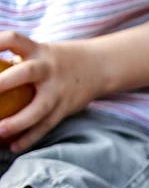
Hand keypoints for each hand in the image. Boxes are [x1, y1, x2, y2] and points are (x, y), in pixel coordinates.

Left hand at [0, 34, 103, 152]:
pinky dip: (30, 137)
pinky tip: (13, 147)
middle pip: (27, 73)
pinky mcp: (65, 108)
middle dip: (4, 82)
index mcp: (37, 50)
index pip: (14, 39)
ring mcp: (58, 90)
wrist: (99, 66)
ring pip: (39, 107)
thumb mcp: (39, 51)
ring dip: (18, 121)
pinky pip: (46, 125)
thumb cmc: (57, 60)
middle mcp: (48, 68)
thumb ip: (15, 58)